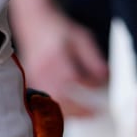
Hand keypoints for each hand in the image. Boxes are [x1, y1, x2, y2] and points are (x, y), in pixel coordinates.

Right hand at [10, 0, 107, 117]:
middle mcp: (43, 68)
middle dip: (77, 109)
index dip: (89, 85)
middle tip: (93, 112)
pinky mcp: (31, 82)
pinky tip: (69, 110)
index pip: (73, 77)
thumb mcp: (80, 38)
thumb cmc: (60, 30)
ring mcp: (35, 77)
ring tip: (84, 114)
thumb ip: (93, 57)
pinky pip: (43, 102)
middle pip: (59, 97)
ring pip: (49, 104)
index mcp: (56, 56)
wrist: (34, 23)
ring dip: (66, 112)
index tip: (100, 85)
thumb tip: (105, 76)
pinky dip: (56, 110)